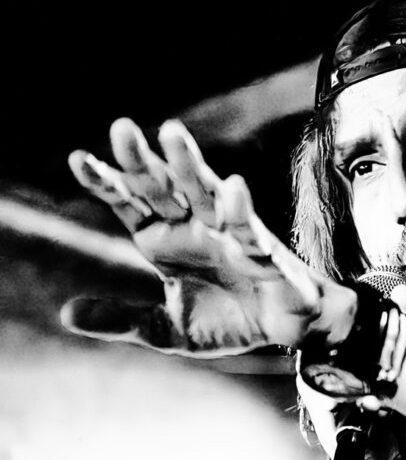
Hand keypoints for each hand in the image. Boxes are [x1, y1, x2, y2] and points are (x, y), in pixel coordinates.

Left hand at [64, 118, 353, 355]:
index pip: (131, 203)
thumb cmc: (231, 321)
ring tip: (172, 133)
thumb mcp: (167, 330)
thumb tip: (65, 314)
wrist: (286, 331)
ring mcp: (230, 234)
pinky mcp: (264, 252)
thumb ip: (122, 319)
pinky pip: (250, 229)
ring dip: (190, 165)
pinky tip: (233, 187)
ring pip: (206, 192)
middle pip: (164, 187)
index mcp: (166, 240)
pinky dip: (242, 209)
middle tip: (121, 128)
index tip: (78, 160)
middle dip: (142, 160)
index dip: (106, 182)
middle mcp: (195, 227)